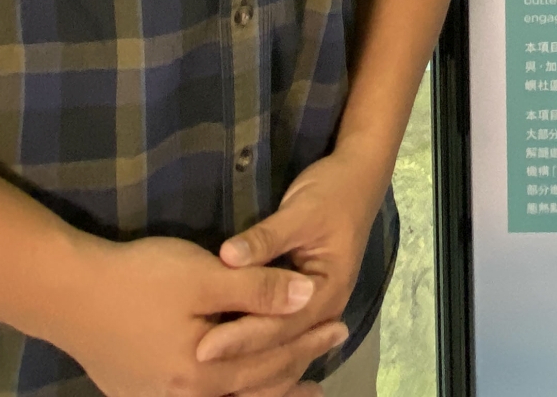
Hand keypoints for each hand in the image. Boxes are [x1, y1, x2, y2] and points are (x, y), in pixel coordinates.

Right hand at [39, 234, 341, 396]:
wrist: (65, 295)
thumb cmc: (138, 279)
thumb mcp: (204, 276)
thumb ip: (258, 289)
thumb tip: (311, 295)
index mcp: (205, 373)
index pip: (272, 359)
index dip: (308, 340)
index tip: (340, 325)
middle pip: (254, 387)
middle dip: (296, 367)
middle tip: (330, 350)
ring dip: (267, 391)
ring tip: (300, 388)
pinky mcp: (139, 392)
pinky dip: (230, 393)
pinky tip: (235, 388)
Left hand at [202, 151, 388, 375]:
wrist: (358, 179)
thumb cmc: (331, 192)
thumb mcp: (299, 211)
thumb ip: (265, 238)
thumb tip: (226, 258)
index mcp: (328, 290)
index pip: (280, 324)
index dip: (241, 336)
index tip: (203, 347)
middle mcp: (326, 309)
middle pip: (282, 346)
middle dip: (241, 358)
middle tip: (197, 364)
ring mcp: (318, 309)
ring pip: (286, 352)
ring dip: (253, 369)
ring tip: (214, 381)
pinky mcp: (307, 305)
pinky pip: (286, 340)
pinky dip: (263, 358)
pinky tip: (238, 372)